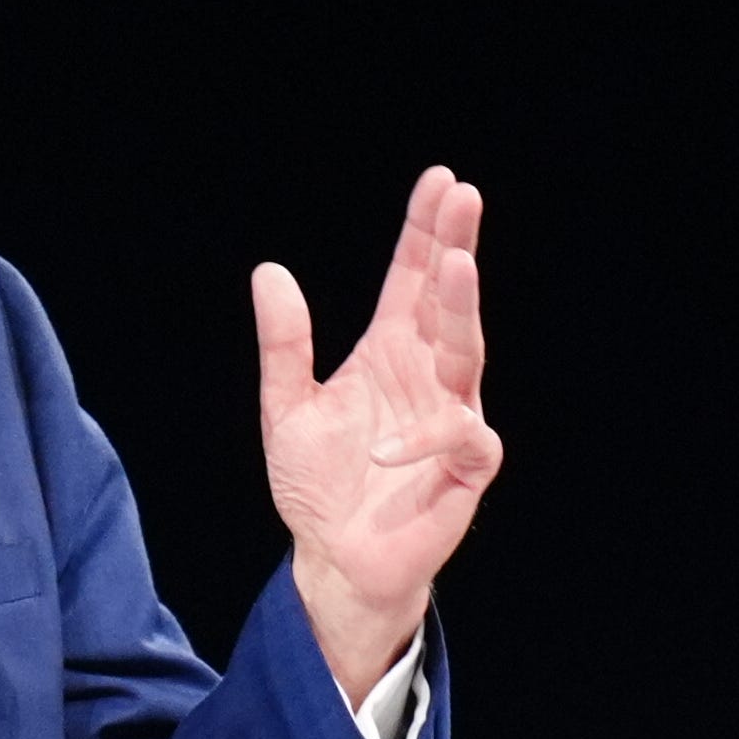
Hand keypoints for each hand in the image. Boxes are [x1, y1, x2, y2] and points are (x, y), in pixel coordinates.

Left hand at [256, 166, 501, 699]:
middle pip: (449, 302)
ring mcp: (450, 419)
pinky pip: (459, 439)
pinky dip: (427, 438)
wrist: (332, 558)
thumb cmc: (319, 484)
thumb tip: (270, 272)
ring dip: (463, 310)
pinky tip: (388, 445)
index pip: (413, 281)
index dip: (425, 232)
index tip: (440, 180)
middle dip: (456, 249)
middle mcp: (428, 376)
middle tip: (462, 198)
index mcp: (391, 353)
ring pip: (468, 353)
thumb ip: (283, 345)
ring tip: (456, 267)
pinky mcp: (463, 470)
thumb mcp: (285, 408)